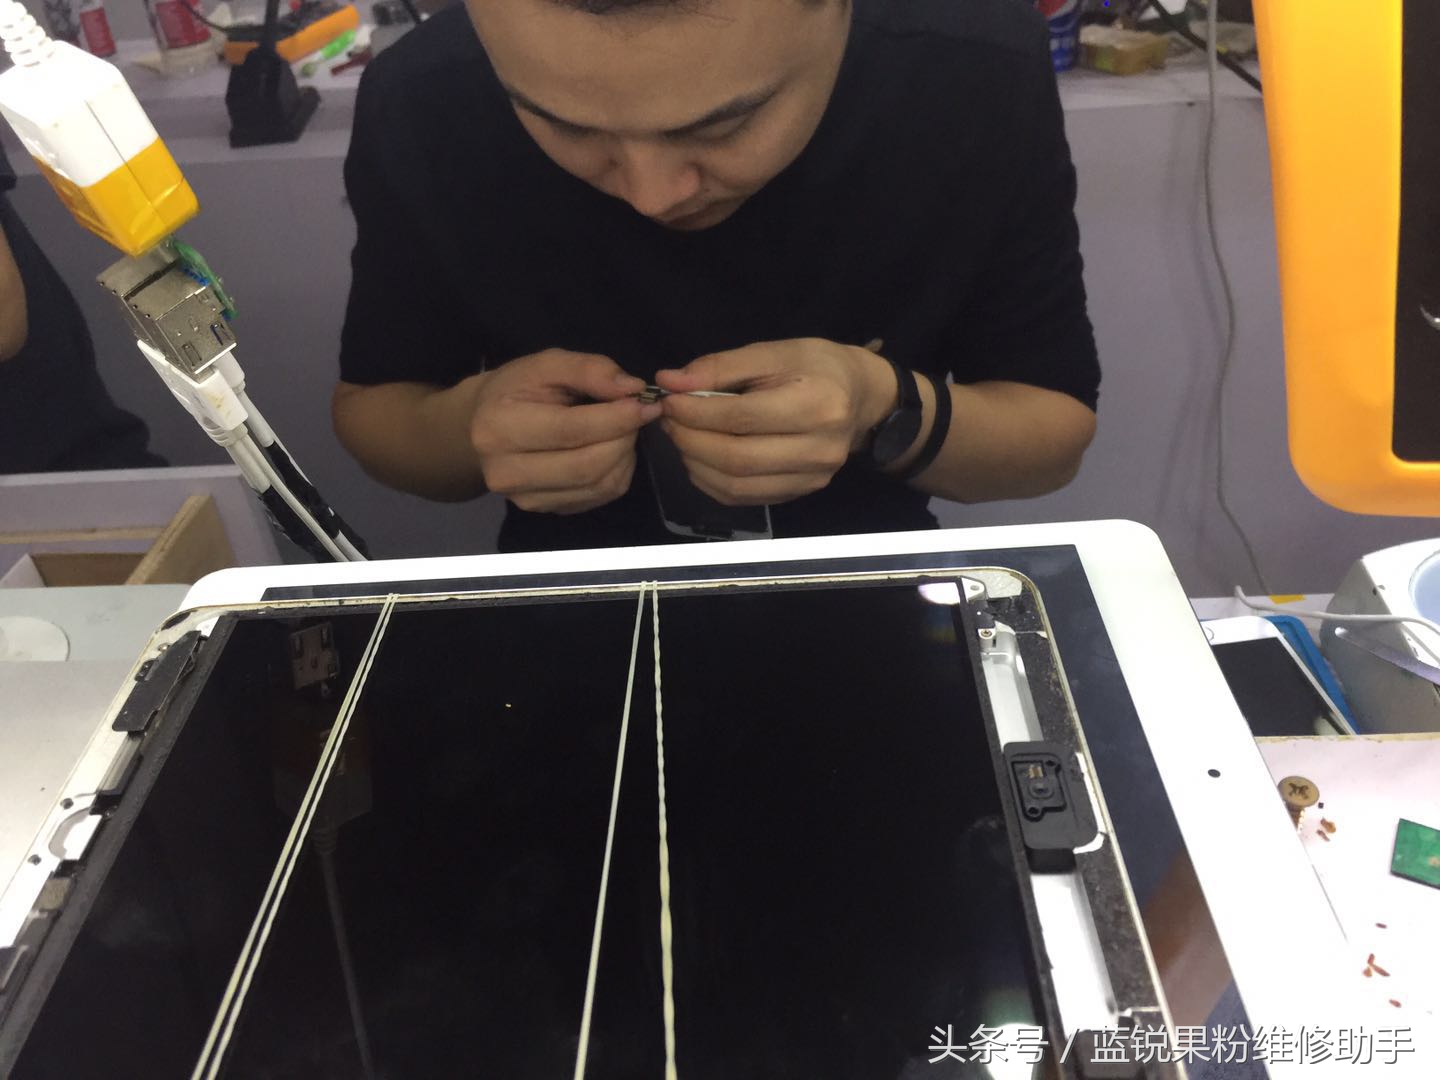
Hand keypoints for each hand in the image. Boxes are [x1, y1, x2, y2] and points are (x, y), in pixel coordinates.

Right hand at [469, 349, 661, 513]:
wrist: (483, 424)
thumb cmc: (517, 389)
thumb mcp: (547, 364)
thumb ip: (589, 370)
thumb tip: (632, 389)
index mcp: (500, 428)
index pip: (571, 430)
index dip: (617, 418)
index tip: (647, 404)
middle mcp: (507, 472)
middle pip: (587, 465)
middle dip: (624, 438)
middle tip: (636, 415)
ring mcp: (526, 499)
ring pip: (599, 485)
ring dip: (625, 455)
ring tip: (622, 429)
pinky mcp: (547, 510)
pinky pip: (600, 496)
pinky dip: (618, 471)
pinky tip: (611, 449)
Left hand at [653, 338, 895, 505]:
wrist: (861, 397)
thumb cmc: (817, 367)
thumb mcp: (773, 352)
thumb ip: (721, 367)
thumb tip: (670, 382)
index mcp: (816, 405)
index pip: (740, 418)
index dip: (695, 412)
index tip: (669, 399)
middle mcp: (818, 449)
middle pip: (736, 458)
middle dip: (689, 439)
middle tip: (670, 419)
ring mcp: (812, 478)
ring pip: (735, 485)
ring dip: (695, 462)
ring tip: (683, 435)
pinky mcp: (800, 493)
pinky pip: (743, 498)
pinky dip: (710, 480)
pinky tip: (702, 457)